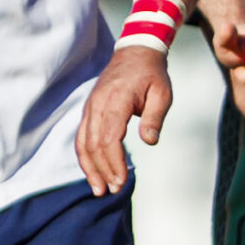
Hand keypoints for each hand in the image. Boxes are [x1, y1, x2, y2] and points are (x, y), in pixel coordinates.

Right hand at [76, 46, 171, 195]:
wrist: (135, 53)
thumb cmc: (152, 74)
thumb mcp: (162, 93)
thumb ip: (155, 118)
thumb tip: (150, 141)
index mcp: (116, 100)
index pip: (109, 138)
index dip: (114, 162)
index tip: (121, 181)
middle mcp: (97, 105)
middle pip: (93, 144)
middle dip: (102, 170)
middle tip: (113, 191)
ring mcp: (90, 107)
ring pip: (82, 142)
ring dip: (89, 168)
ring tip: (99, 189)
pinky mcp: (89, 111)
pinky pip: (82, 136)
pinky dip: (85, 156)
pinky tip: (94, 172)